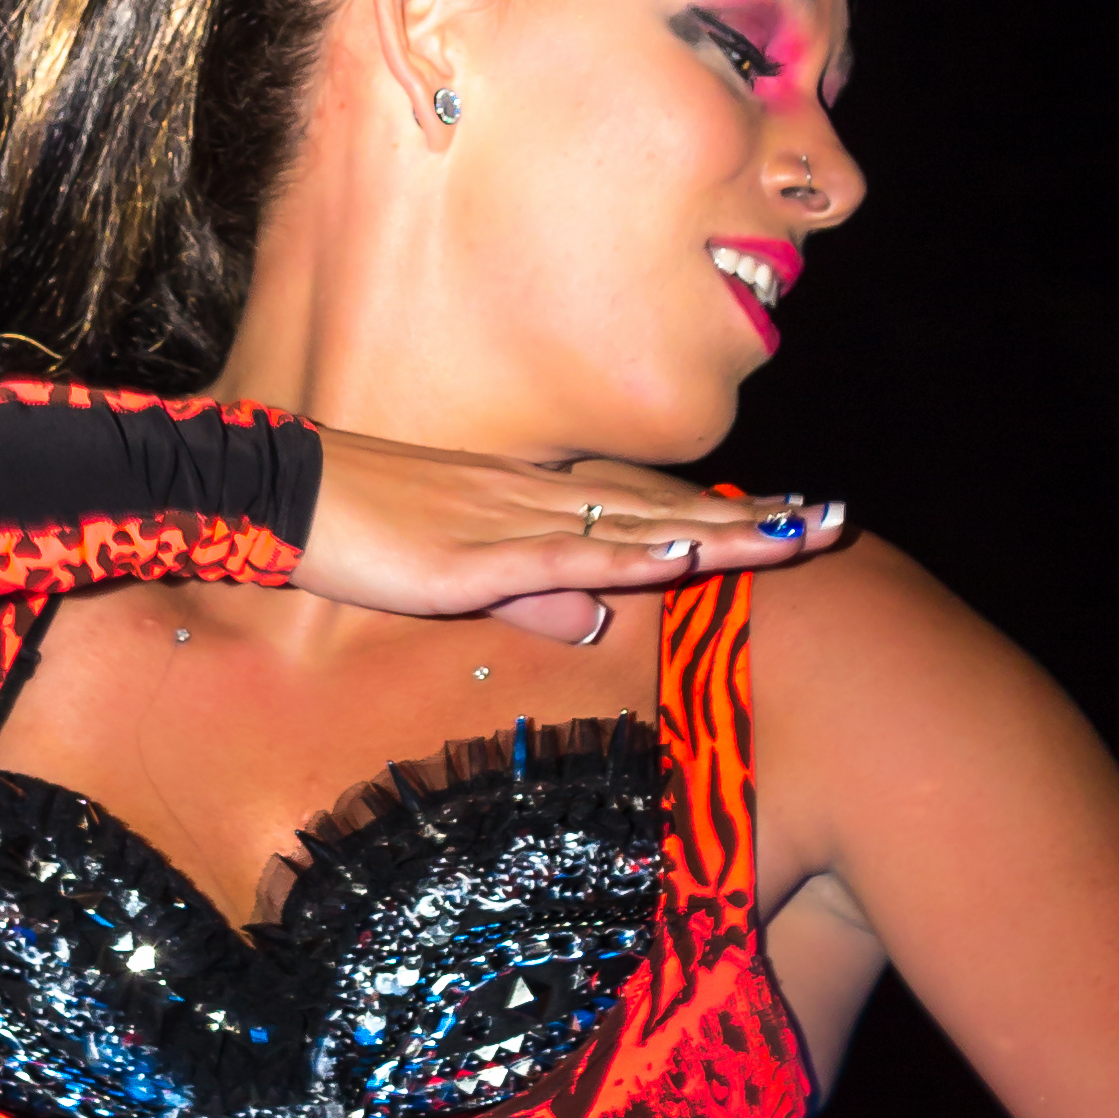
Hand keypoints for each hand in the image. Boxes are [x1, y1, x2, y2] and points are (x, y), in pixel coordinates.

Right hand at [295, 427, 842, 638]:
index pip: (648, 506)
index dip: (723, 515)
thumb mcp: (456, 577)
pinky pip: (569, 555)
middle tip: (836, 520)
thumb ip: (528, 596)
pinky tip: (684, 558)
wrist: (282, 496)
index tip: (793, 520)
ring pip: (638, 527)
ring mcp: (513, 522)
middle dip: (753, 520)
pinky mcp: (478, 555)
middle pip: (666, 509)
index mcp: (536, 501)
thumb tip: (592, 620)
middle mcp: (540, 499)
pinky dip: (631, 557)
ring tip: (795, 536)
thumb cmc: (360, 534)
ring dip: (720, 533)